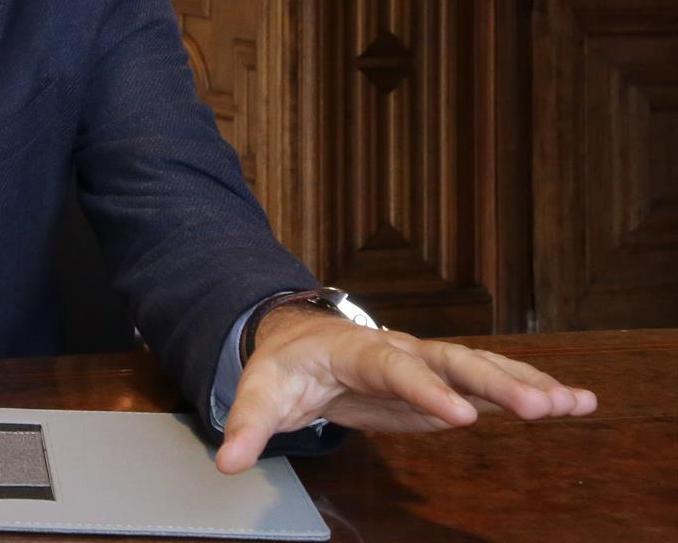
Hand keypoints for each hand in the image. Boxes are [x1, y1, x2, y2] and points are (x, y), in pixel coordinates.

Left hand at [216, 307, 597, 473]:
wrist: (300, 343)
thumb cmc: (284, 367)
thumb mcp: (260, 392)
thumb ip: (247, 425)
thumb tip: (229, 461)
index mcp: (356, 350)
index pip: (394, 366)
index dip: (426, 389)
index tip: (460, 414)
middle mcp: (401, 349)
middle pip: (451, 361)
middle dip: (494, 382)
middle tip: (539, 406)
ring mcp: (428, 363)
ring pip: (483, 367)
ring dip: (528, 383)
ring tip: (575, 401)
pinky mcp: (446, 381)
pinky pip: (494, 382)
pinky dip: (535, 388)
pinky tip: (576, 401)